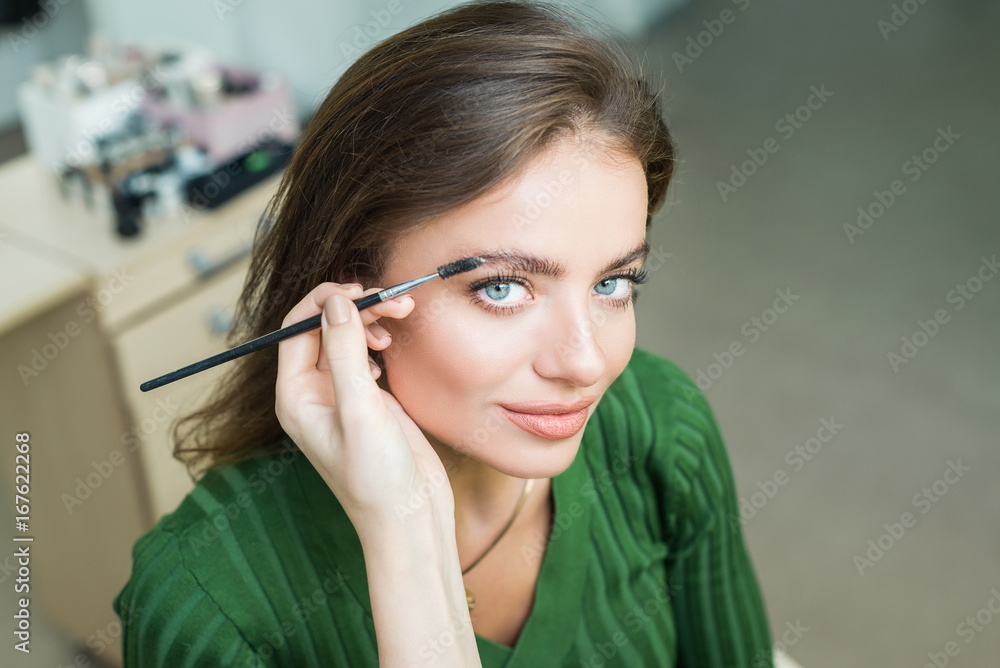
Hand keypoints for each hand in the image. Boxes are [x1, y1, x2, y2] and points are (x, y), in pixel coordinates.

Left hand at [275, 282, 453, 532]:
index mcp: (294, 396)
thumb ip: (344, 354)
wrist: (410, 518)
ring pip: (345, 336)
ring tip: (401, 315)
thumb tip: (336, 303)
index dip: (326, 301)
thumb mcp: (360, 411)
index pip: (296, 328)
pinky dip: (378, 338)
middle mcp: (311, 392)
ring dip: (370, 319)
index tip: (362, 291)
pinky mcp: (366, 399)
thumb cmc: (378, 478)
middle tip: (394, 302)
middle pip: (322, 327)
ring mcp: (339, 395)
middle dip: (356, 307)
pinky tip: (392, 346)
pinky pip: (364, 353)